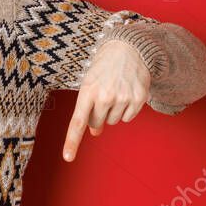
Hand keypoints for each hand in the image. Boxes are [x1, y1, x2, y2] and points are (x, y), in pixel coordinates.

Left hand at [63, 39, 150, 161]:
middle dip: (97, 116)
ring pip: (113, 121)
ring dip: (112, 111)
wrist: (128, 48)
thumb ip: (87, 108)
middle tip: (101, 98)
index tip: (68, 158)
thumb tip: (94, 132)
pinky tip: (126, 93)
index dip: (72, 142)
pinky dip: (126, 110)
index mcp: (87, 91)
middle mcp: (105, 96)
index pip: (77, 122)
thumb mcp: (89, 84)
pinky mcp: (138, 99)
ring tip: (114, 91)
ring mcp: (123, 98)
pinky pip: (128, 118)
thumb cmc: (103, 68)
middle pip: (97, 123)